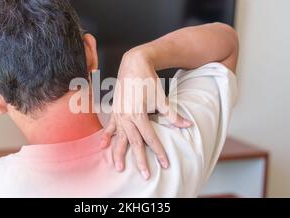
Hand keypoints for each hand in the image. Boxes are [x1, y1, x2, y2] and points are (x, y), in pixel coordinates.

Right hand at [100, 47, 191, 179]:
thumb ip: (172, 114)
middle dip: (139, 160)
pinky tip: (103, 147)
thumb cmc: (148, 79)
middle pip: (134, 143)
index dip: (158, 152)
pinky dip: (106, 137)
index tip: (165, 163)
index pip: (150, 138)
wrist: (133, 63)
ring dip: (118, 154)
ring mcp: (119, 114)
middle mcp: (126, 117)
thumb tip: (186, 125)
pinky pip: (109, 127)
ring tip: (118, 168)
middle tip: (145, 175)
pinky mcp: (115, 111)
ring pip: (118, 139)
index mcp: (139, 114)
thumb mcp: (161, 98)